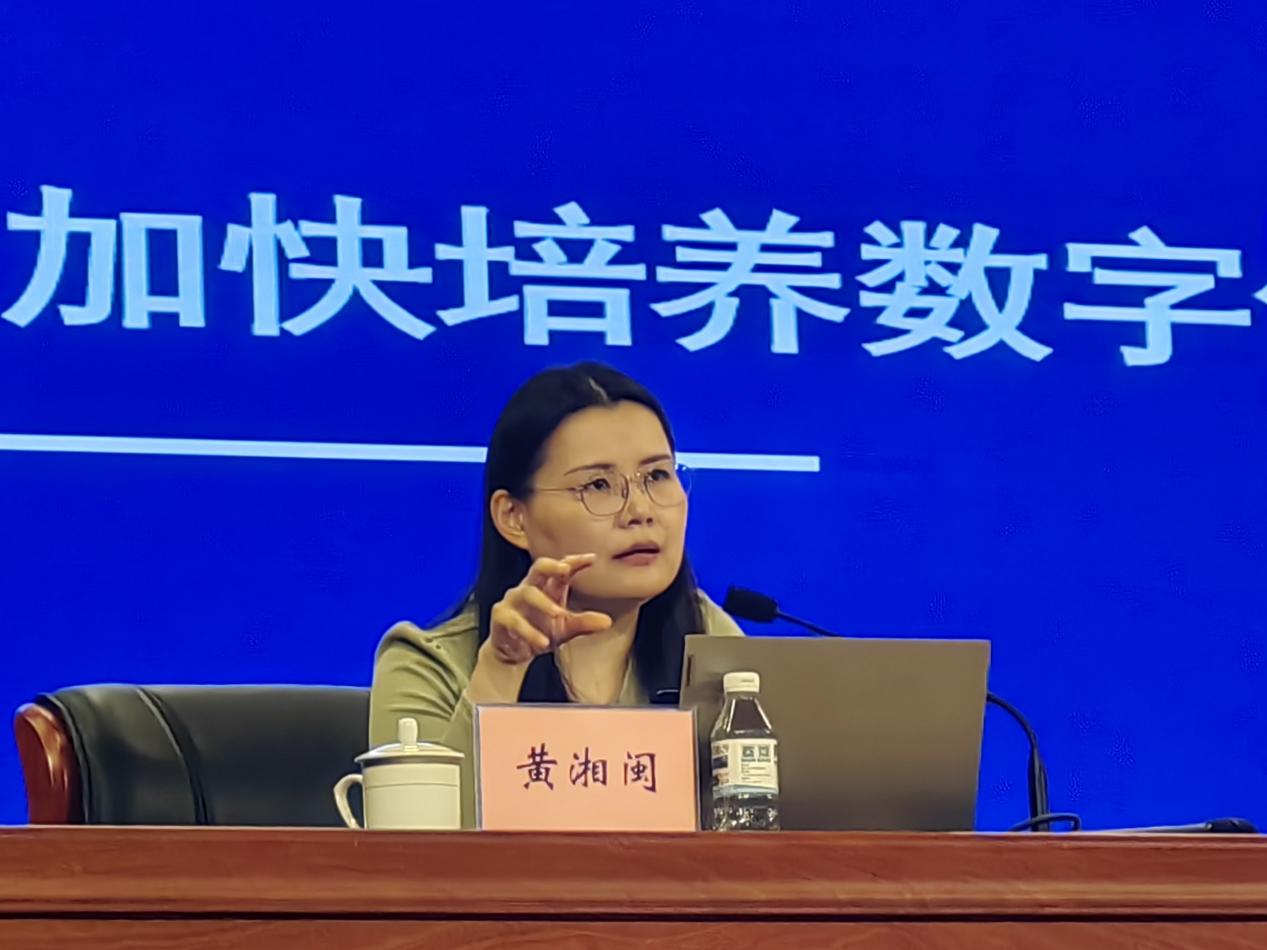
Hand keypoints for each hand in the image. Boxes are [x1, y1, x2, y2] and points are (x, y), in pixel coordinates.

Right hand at [484, 554, 612, 666]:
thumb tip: (606, 621)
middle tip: (566, 569)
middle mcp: (530, 587)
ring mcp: (513, 600)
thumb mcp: (565, 629)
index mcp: (548, 587)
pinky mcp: (501, 616)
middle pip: (539, 567)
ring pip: (527, 592)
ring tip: (559, 614)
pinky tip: (542, 643)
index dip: (575, 561)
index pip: (561, 568)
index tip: (592, 559)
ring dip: (544, 603)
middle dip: (551, 565)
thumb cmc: (541, 632)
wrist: (514, 653)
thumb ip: (583, 623)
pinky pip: (514, 620)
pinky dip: (529, 631)